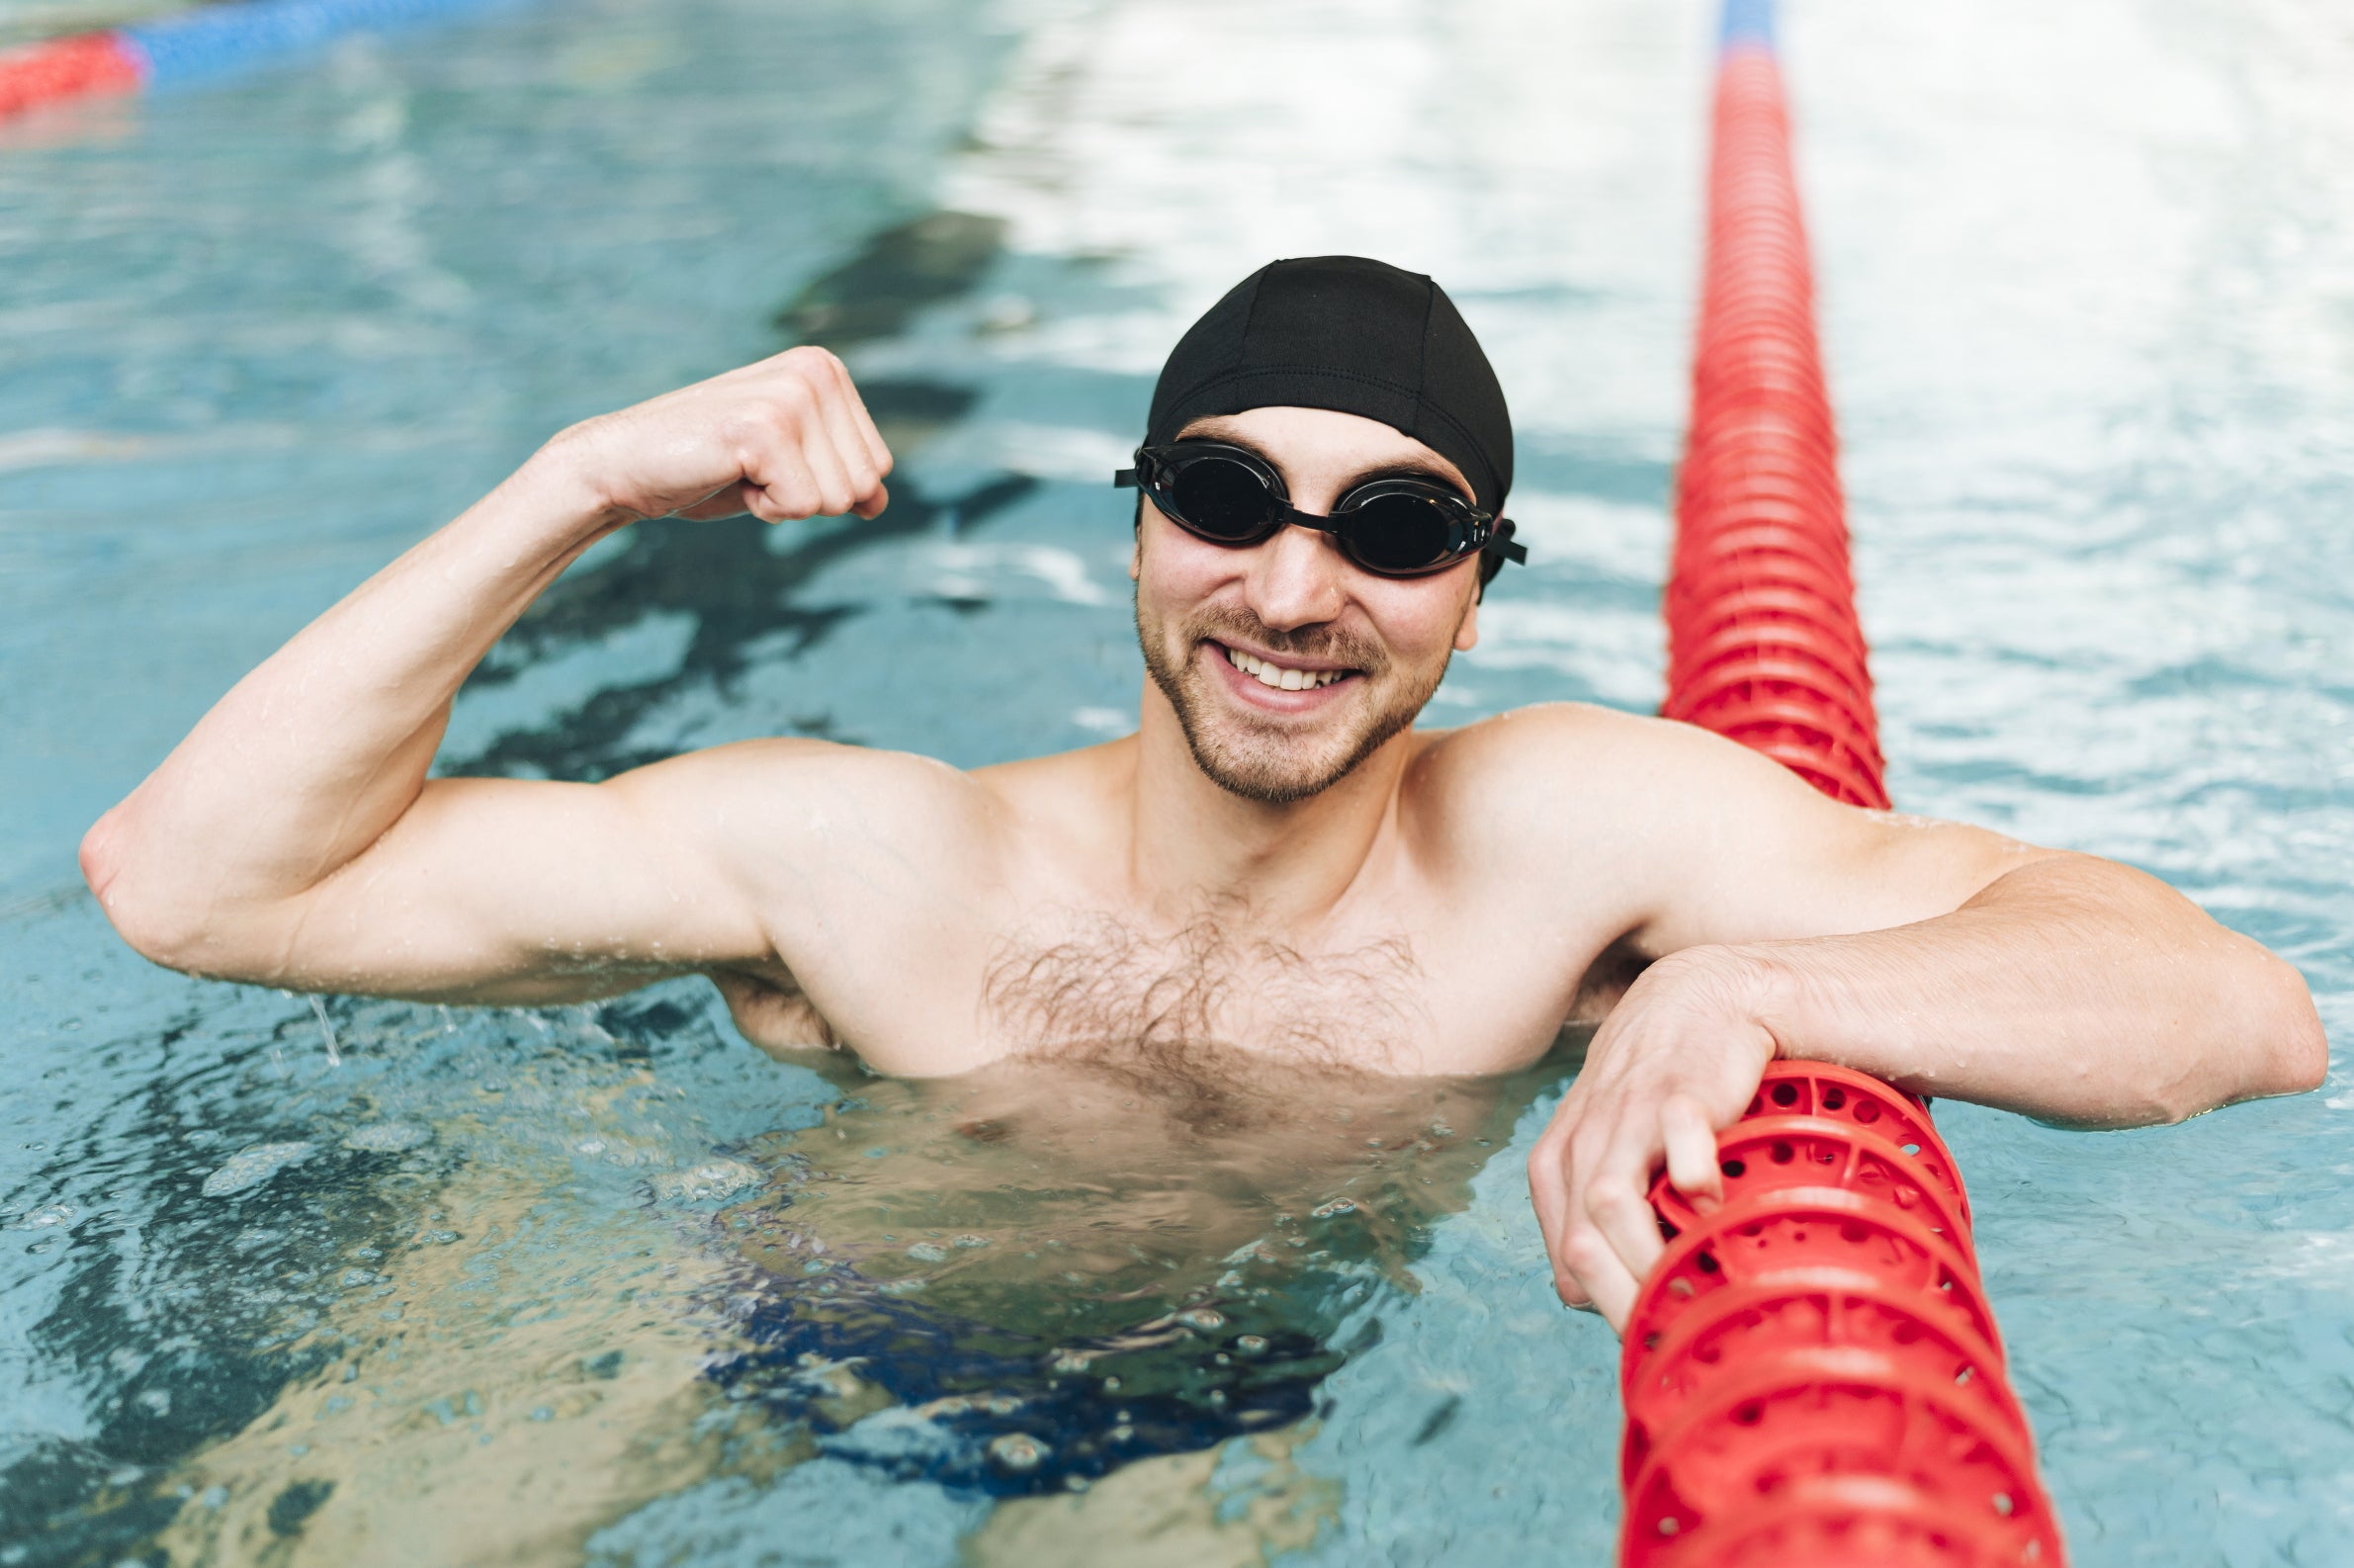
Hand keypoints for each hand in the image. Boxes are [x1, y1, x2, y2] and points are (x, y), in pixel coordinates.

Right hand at [538, 347, 893, 526]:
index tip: (772, 463)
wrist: (626, 465)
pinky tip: (728, 474)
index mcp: (826, 369)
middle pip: (866, 483)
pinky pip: (802, 505)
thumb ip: (839, 479)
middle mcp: (816, 370)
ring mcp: (791, 396)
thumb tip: (879, 503)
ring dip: (785, 502)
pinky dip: (764, 509)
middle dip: (810, 496)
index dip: (824, 484)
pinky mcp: (765, 428)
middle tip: (754, 470)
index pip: (879, 466)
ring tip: (739, 469)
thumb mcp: (787, 471)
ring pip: (838, 499)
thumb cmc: (708, 468)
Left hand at [1526, 947, 1778, 1328]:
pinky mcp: (1678, 1091)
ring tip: (1695, 1285)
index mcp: (1560, 1165)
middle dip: (1625, 1297)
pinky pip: (1675, 1144)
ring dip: (1648, 1253)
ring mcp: (1626, 1117)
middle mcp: (1582, 1143)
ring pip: (1609, 1201)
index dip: (1609, 1305)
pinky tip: (1719, 1205)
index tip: (1656, 1335)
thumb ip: (1600, 1218)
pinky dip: (1692, 1180)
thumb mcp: (1614, 1151)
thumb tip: (1586, 1299)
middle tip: (1677, 1331)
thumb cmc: (1664, 1091)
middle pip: (1581, 1241)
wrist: (1704, 998)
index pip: (1567, 1260)